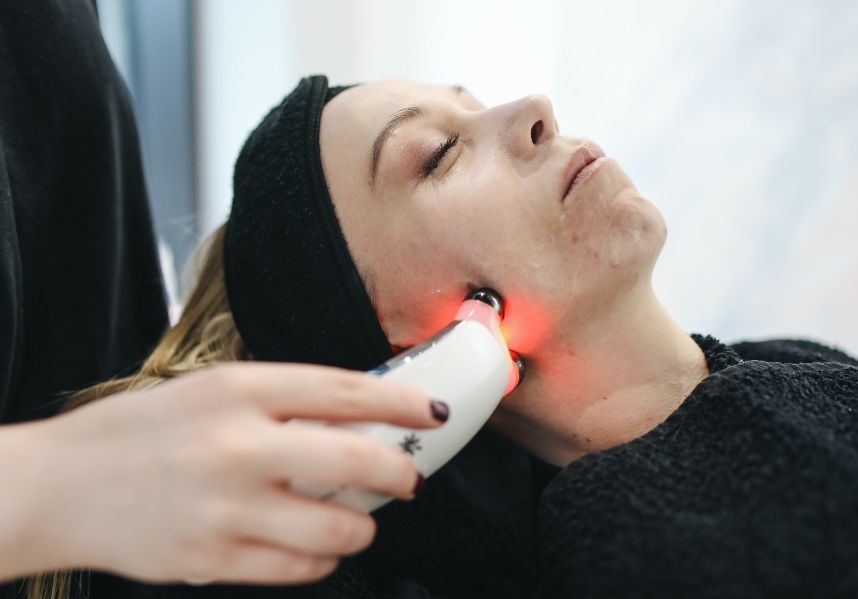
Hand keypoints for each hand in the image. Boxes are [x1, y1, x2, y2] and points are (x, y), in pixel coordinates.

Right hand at [11, 363, 445, 584]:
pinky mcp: (215, 560)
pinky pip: (301, 569)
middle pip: (358, 459)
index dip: (401, 400)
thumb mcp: (210, 390)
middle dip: (401, 471)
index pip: (345, 390)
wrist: (60, 487)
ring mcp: (227, 509)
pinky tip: (312, 544)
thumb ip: (282, 399)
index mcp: (239, 390)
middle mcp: (238, 446)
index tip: (430, 410)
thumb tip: (359, 414)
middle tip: (409, 475)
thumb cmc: (139, 431)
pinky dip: (322, 558)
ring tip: (355, 516)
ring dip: (364, 525)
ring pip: (340, 528)